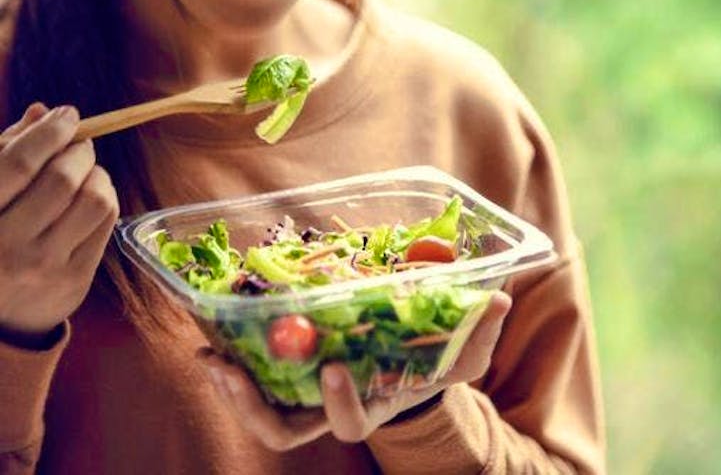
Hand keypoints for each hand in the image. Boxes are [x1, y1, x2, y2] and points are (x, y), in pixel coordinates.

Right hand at [0, 103, 119, 343]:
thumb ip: (5, 153)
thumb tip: (42, 112)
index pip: (17, 163)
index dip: (48, 132)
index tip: (67, 115)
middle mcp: (6, 245)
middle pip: (61, 179)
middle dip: (78, 151)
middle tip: (79, 143)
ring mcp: (43, 266)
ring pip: (94, 201)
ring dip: (97, 174)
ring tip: (86, 170)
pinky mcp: (75, 280)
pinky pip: (106, 224)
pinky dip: (107, 198)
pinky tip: (92, 195)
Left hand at [197, 291, 511, 449]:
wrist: (410, 359)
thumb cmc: (437, 361)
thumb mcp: (464, 352)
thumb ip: (480, 332)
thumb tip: (499, 299)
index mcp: (373, 406)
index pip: (350, 424)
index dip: (339, 403)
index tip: (333, 367)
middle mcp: (332, 408)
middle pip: (284, 430)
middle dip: (252, 407)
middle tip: (229, 370)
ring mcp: (306, 394)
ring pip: (260, 410)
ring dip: (230, 388)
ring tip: (210, 356)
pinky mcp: (291, 371)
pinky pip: (255, 373)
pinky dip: (233, 356)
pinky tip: (216, 330)